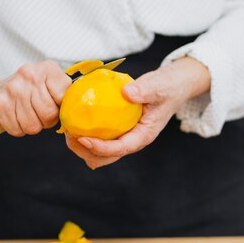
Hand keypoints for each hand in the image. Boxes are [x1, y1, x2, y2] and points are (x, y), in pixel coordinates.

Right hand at [0, 60, 70, 135]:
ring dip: (32, 125)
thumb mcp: (49, 83)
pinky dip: (17, 128)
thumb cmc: (27, 90)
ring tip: (27, 114)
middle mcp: (29, 75)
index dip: (61, 108)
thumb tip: (79, 108)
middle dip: (46, 120)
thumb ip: (66, 92)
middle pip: (49, 114)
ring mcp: (12, 89)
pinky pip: (17, 129)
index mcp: (47, 68)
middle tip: (39, 113)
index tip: (55, 105)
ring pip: (33, 125)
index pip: (64, 96)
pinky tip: (14, 116)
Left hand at [65, 57, 210, 168]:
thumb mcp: (159, 86)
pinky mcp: (121, 129)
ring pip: (103, 152)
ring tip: (69, 132)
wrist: (175, 85)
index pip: (121, 148)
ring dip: (84, 147)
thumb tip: (126, 92)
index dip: (100, 147)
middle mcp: (134, 139)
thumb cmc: (168, 87)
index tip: (82, 138)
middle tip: (69, 136)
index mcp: (144, 135)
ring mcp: (127, 135)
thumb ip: (144, 90)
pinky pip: (102, 138)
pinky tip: (76, 124)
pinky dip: (88, 136)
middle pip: (108, 157)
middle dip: (86, 152)